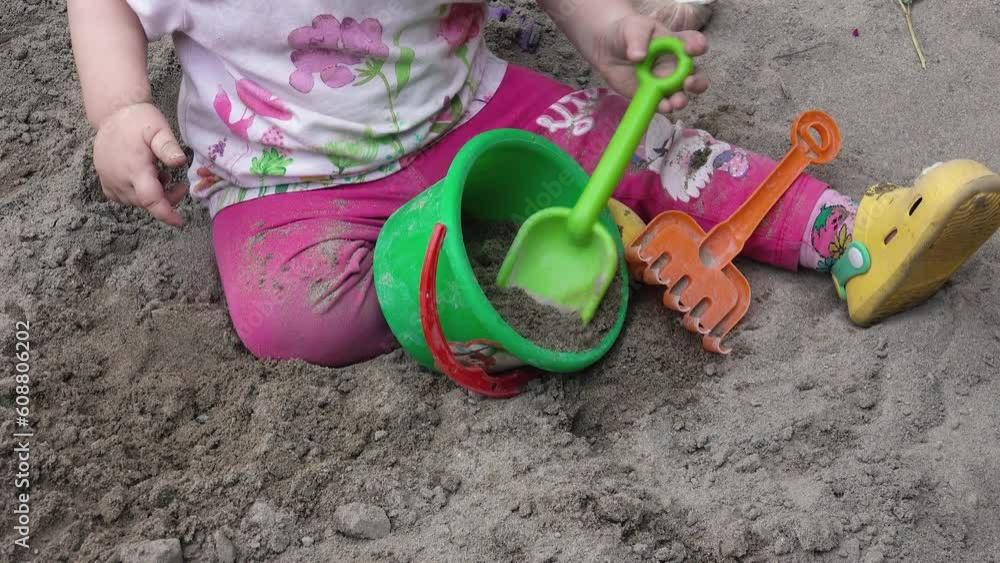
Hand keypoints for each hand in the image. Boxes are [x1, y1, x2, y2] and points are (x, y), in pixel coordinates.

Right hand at [93, 103, 188, 226]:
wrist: (112, 114)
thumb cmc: (139, 120)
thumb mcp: (158, 128)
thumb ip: (168, 146)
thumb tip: (180, 162)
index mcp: (134, 168)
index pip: (151, 200)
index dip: (166, 214)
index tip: (179, 222)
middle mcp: (119, 178)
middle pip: (146, 203)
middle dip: (166, 199)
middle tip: (178, 183)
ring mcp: (109, 180)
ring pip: (134, 202)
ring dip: (151, 196)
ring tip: (159, 174)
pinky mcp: (104, 180)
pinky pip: (121, 198)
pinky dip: (136, 196)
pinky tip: (143, 179)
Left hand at [592, 14, 708, 112]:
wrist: (606, 49)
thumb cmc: (626, 33)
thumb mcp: (634, 27)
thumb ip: (638, 39)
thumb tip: (638, 56)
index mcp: (676, 44)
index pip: (693, 44)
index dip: (697, 46)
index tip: (692, 49)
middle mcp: (675, 66)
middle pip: (694, 76)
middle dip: (697, 82)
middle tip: (689, 82)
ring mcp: (663, 83)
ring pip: (680, 94)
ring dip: (681, 100)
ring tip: (677, 102)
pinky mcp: (650, 96)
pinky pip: (659, 104)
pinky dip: (662, 107)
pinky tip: (663, 107)